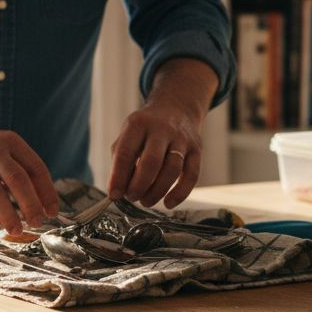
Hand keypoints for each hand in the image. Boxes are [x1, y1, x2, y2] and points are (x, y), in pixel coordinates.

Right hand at [0, 124, 59, 234]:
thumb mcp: (1, 149)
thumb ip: (20, 170)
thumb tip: (43, 203)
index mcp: (10, 142)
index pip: (36, 168)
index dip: (47, 192)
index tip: (52, 212)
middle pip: (18, 179)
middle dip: (30, 205)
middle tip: (37, 223)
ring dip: (9, 216)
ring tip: (16, 231)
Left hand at [108, 59, 216, 208]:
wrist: (176, 108)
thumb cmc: (145, 130)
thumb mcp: (128, 135)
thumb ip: (121, 160)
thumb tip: (118, 190)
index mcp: (138, 124)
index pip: (126, 153)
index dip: (118, 177)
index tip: (114, 195)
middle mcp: (162, 129)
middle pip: (151, 162)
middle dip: (139, 186)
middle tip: (132, 198)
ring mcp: (181, 139)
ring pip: (172, 170)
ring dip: (157, 191)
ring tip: (145, 201)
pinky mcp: (196, 149)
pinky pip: (192, 175)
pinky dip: (180, 193)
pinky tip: (168, 203)